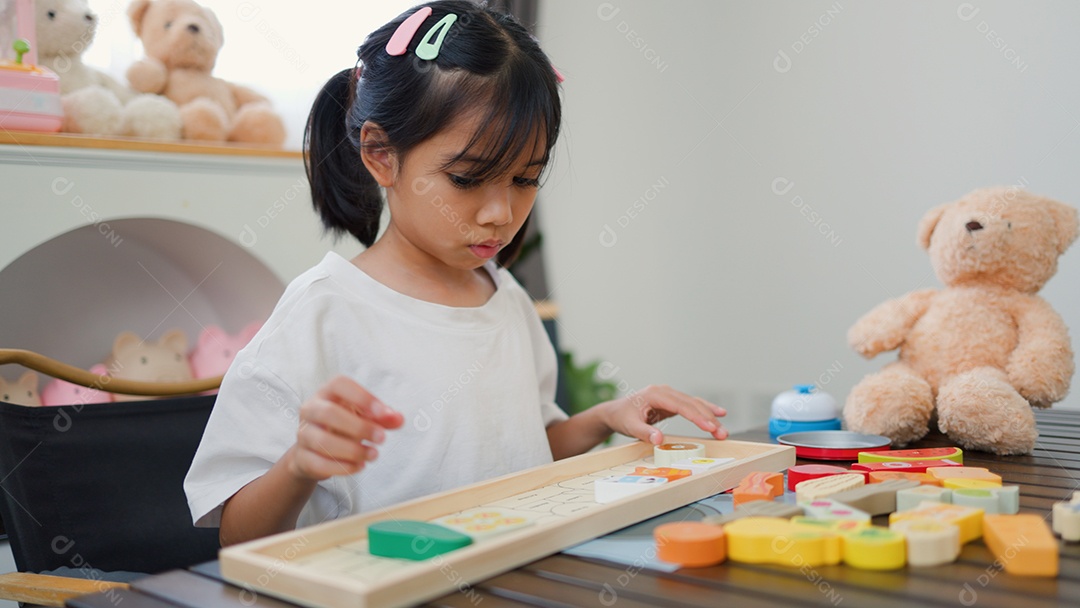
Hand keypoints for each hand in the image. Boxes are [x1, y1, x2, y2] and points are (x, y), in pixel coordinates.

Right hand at [285, 375, 403, 480]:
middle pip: (329, 413)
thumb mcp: (363, 417)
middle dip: (359, 427)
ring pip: (322, 441)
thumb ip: (382, 417)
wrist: (315, 451)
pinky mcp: (302, 457)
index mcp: (327, 393)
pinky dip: (342, 467)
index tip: (382, 413)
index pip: (340, 384)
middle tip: (382, 438)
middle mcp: (310, 409)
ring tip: (374, 454)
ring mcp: (303, 434)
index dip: (362, 397)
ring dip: (352, 450)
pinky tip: (360, 466)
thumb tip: (399, 419)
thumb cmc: (343, 426)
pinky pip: (319, 463)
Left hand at [601, 385, 726, 444]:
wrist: (614, 412)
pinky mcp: (671, 402)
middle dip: (708, 418)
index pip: (681, 405)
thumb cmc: (621, 418)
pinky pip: (691, 406)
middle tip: (722, 433)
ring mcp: (668, 395)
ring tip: (722, 428)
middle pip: (691, 404)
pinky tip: (718, 414)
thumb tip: (659, 440)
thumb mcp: (629, 426)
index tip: (710, 427)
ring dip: (709, 416)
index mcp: (655, 394)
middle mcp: (664, 391)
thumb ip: (644, 433)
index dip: (696, 416)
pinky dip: (704, 410)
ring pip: (694, 404)